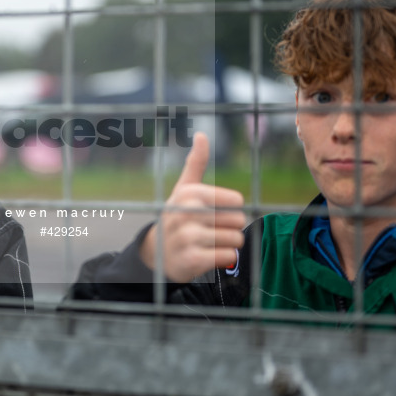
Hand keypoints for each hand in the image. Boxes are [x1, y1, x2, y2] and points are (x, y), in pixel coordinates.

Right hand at [139, 132, 245, 282]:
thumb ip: (196, 163)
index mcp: (189, 193)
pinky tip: (209, 255)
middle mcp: (187, 213)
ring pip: (235, 239)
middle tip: (213, 230)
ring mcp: (188, 238)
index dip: (231, 208)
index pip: (236, 200)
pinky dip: (224, 258)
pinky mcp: (192, 260)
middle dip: (231, 227)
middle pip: (238, 220)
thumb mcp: (184, 189)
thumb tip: (201, 134)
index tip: (215, 212)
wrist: (156, 254)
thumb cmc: (177, 217)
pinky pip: (228, 256)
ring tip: (210, 243)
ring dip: (228, 244)